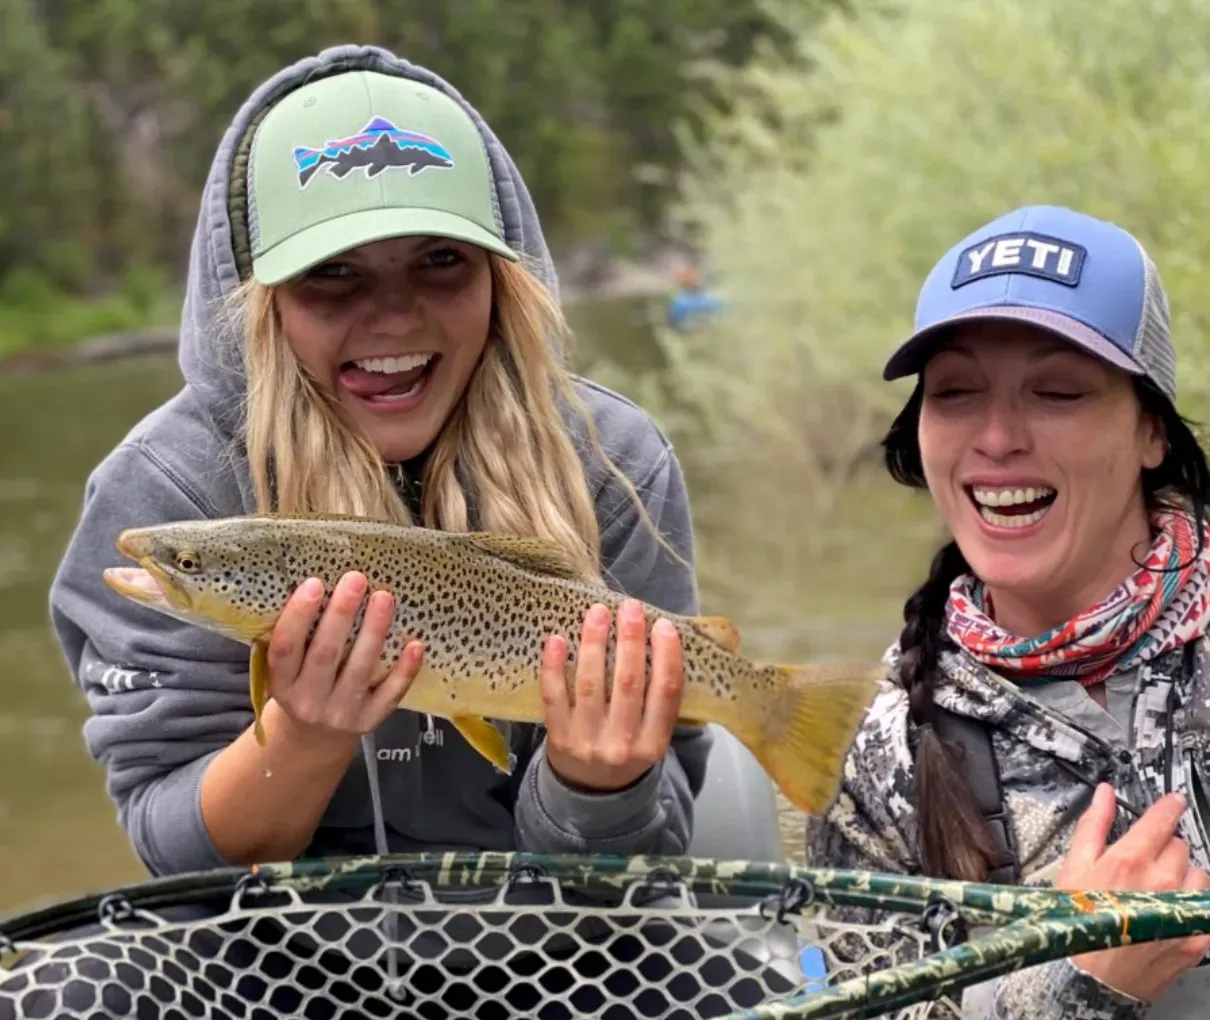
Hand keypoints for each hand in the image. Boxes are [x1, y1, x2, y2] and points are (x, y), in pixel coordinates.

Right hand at [266, 572, 422, 749]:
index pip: (284, 648)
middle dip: (341, 615)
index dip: (298, 616)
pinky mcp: (370, 721)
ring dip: (374, 631)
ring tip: (384, 597)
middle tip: (356, 579)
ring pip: (360, 670)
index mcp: (281, 682)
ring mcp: (340, 714)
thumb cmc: (302, 684)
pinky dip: (404, 670)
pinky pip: (390, 695)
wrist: (313, 738)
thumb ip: (296, 636)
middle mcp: (308, 701)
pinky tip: (415, 644)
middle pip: (325, 655)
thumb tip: (318, 580)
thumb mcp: (286, 668)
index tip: (314, 583)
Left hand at [540, 599, 683, 791]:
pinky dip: (554, 667)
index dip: (667, 657)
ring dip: (594, 644)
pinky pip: (554, 697)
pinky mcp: (558, 737)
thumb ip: (660, 701)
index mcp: (654, 744)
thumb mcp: (653, 737)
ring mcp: (587, 741)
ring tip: (597, 612)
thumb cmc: (627, 751)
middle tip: (630, 607)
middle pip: (628, 685)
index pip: (666, 694)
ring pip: (592, 685)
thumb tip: (665, 640)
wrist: (590, 793)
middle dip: (630, 641)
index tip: (664, 625)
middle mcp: (622, 745)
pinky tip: (557, 639)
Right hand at [1057, 783, 1209, 1001]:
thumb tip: (1104, 795)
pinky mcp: (1196, 937)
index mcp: (1128, 860)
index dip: (1169, 807)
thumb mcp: (1073, 868)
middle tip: (1145, 863)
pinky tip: (1171, 910)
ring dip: (1183, 875)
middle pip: (1179, 846)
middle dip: (1165, 848)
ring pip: (1198, 874)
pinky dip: (1192, 903)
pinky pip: (1205, 905)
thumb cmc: (1076, 922)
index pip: (1161, 821)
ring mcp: (1180, 910)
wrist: (1090, 979)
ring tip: (1158, 890)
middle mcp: (1159, 882)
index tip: (1174, 802)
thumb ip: (1093, 826)